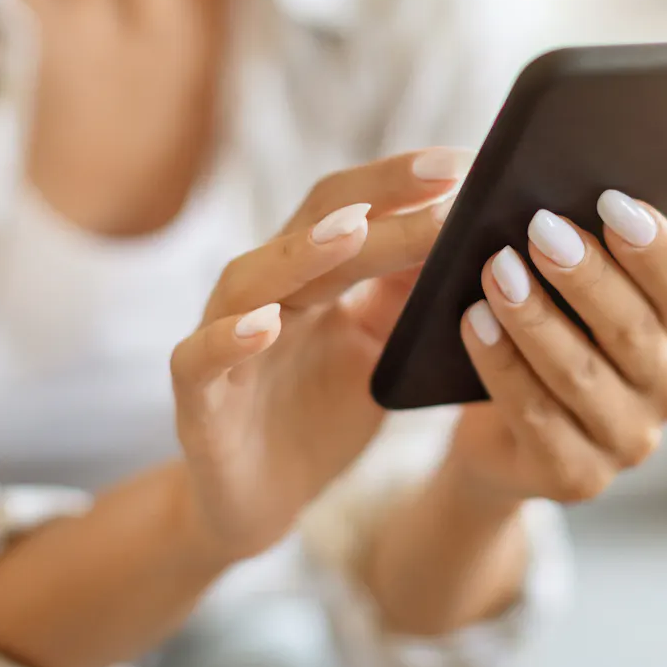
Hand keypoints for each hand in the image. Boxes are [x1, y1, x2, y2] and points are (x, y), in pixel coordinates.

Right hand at [167, 149, 468, 559]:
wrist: (257, 505)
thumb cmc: (319, 416)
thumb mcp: (379, 350)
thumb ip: (406, 295)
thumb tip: (465, 232)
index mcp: (311, 276)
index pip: (355, 207)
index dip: (405, 183)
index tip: (469, 162)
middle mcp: (266, 292)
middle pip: (315, 224)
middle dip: (378, 195)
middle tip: (442, 174)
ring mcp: (225, 338)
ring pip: (255, 279)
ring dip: (302, 252)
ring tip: (351, 229)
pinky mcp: (197, 397)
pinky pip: (203, 358)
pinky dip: (230, 337)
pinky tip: (263, 323)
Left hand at [443, 192, 666, 507]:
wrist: (499, 434)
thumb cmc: (546, 331)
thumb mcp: (572, 284)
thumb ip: (600, 238)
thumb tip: (620, 174)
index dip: (655, 246)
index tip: (610, 202)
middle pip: (634, 329)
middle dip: (586, 275)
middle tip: (538, 228)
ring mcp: (628, 440)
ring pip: (583, 374)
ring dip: (537, 319)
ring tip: (496, 271)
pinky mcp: (577, 476)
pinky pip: (537, 416)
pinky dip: (502, 365)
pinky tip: (472, 324)